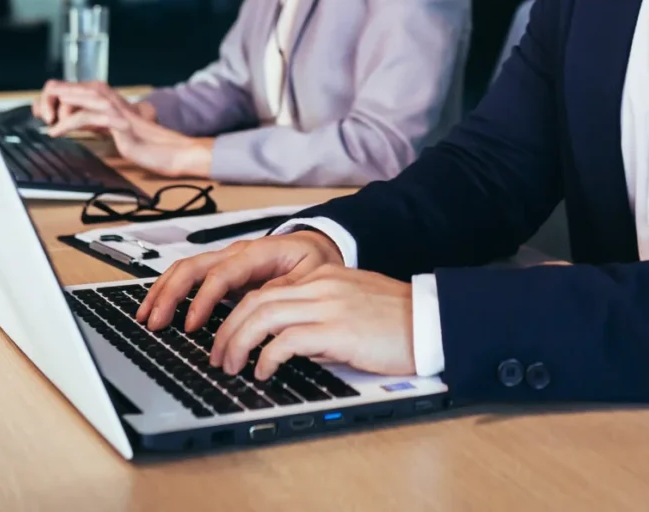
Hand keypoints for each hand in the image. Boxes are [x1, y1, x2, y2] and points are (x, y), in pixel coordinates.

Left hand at [40, 82, 208, 177]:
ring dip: (58, 108)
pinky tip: (56, 132)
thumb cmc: (140, 141)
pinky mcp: (118, 123)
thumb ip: (89, 119)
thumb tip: (63, 120)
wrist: (168, 151)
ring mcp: (114, 109)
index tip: (42, 114)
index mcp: (104, 97)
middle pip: (69, 87)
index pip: (70, 87)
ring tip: (46, 120)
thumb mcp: (109, 127)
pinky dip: (68, 124)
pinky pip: (87, 118)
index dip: (51, 98)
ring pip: (78, 97)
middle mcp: (108, 98)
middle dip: (49, 100)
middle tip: (41, 116)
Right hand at [136, 230, 344, 333]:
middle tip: (155, 322)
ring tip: (146, 316)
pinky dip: (170, 290)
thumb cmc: (314, 260)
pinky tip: (158, 307)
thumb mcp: (310, 275)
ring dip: (163, 291)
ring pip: (185, 269)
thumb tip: (258, 306)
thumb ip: (284, 289)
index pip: (221, 274)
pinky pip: (190, 277)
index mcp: (257, 253)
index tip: (191, 325)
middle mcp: (236, 254)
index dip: (203, 300)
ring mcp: (226, 261)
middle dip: (170, 294)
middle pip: (193, 267)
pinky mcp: (222, 272)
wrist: (318, 246)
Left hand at [211, 266, 416, 378]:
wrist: (431, 321)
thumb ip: (319, 315)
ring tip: (231, 367)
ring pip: (262, 316)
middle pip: (254, 301)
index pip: (265, 290)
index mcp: (322, 276)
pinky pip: (286, 341)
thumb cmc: (396, 321)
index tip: (227, 339)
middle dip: (227, 331)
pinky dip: (266, 357)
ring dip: (238, 344)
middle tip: (217, 356)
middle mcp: (320, 285)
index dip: (237, 316)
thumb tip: (289, 344)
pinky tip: (263, 372)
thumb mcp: (351, 306)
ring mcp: (328, 305)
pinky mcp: (337, 330)